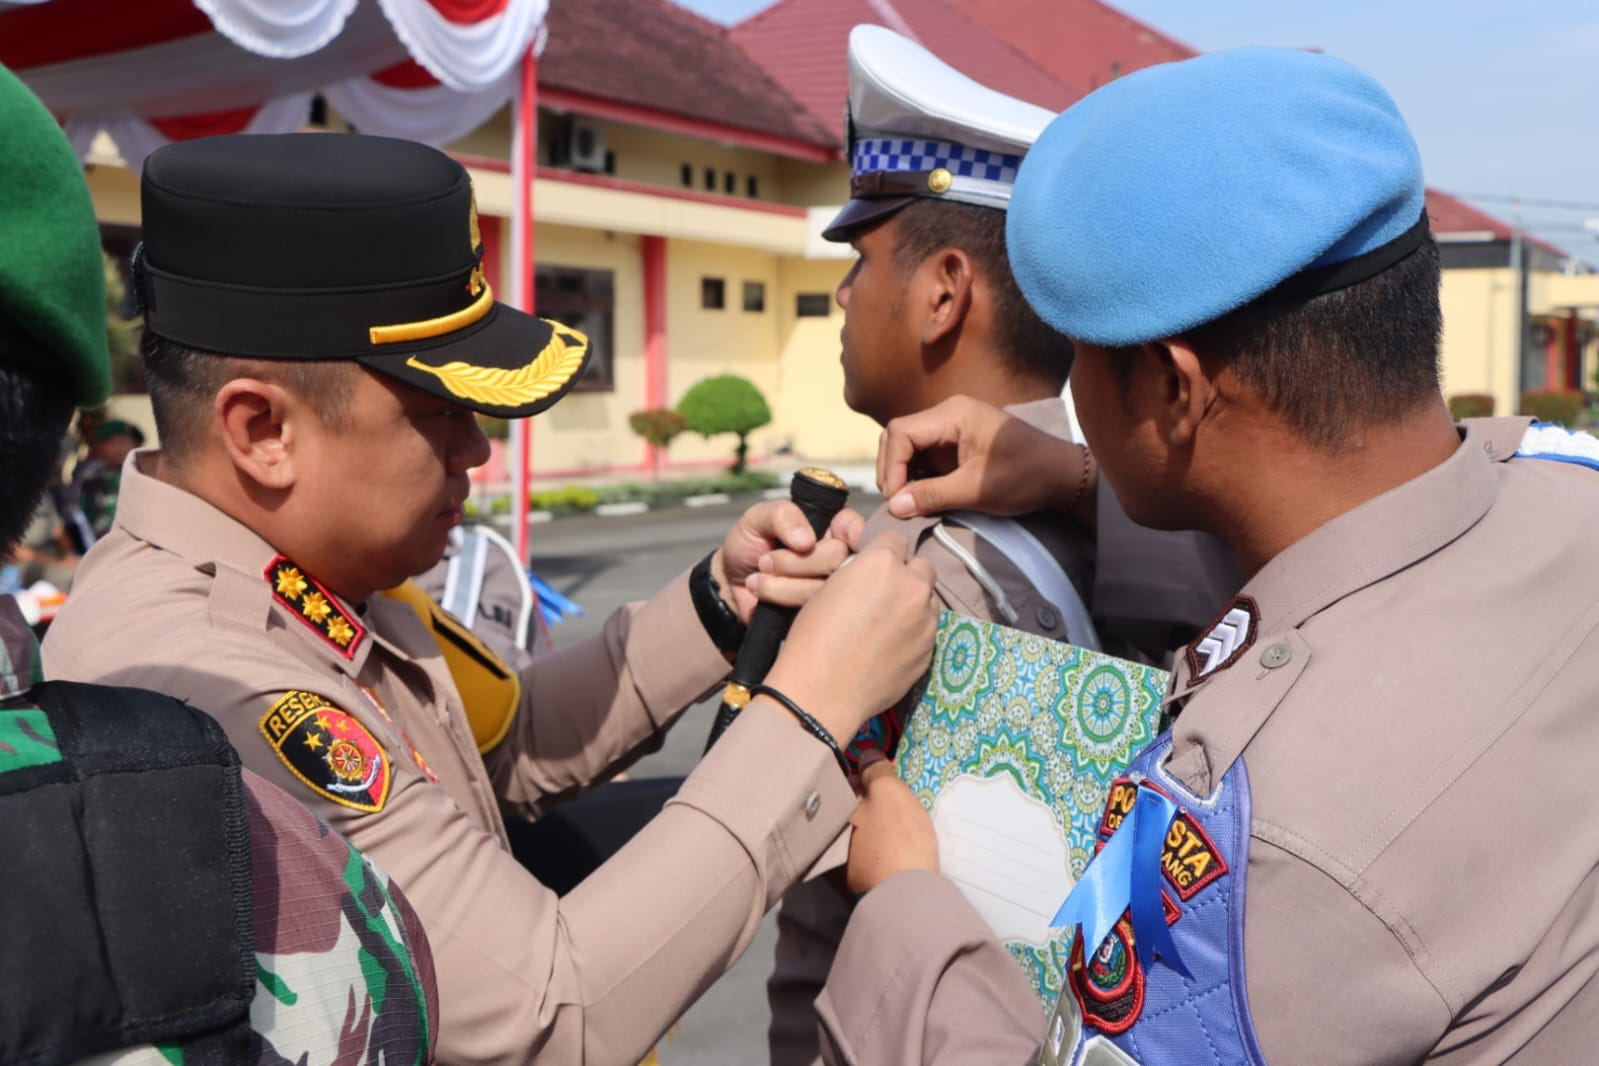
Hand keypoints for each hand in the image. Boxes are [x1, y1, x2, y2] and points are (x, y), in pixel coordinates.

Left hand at [715, 501, 864, 622]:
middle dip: (797, 561)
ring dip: (785, 582)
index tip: (812, 542)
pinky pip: (814, 611)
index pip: (856, 528)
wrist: (730, 583)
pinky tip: (763, 594)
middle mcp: (838, 558)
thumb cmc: (750, 543)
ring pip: (826, 588)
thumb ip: (784, 515)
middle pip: (839, 558)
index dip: (847, 534)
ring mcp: (831, 588)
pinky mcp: (820, 614)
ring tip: (759, 577)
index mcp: (832, 528)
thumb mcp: (759, 517)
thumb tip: (806, 540)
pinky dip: (782, 600)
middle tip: (765, 561)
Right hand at [762, 533, 937, 742]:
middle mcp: (912, 586)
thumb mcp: (828, 588)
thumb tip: (874, 575)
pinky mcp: (930, 650)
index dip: (884, 552)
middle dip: (907, 575)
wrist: (822, 691)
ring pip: (929, 600)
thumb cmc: (813, 638)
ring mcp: (925, 620)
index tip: (875, 566)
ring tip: (887, 624)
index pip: (896, 539)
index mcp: (882, 563)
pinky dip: (914, 634)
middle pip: (922, 566)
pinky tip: (890, 648)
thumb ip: (860, 573)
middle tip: (885, 594)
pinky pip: (927, 631)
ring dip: (914, 605)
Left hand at [845, 752, 938, 894]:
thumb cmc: (896, 836)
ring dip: (865, 828)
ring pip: (851, 835)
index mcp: (831, 814)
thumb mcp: (889, 792)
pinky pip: (862, 857)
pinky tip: (888, 848)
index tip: (871, 779)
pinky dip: (872, 850)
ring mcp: (839, 866)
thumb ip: (875, 770)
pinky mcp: (856, 885)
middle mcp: (825, 840)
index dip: (855, 779)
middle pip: (843, 812)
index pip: (836, 786)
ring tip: (887, 824)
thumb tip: (865, 754)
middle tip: (882, 801)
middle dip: (859, 804)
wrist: (909, 893)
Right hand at [876, 395, 1089, 521]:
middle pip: (899, 435)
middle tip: (898, 503)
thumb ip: (933, 495)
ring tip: (907, 503)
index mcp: (954, 413)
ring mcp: (952, 428)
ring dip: (902, 474)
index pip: (901, 431)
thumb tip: (893, 507)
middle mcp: (949, 414)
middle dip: (892, 469)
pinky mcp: (956, 445)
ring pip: (907, 446)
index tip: (896, 499)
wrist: (1062, 477)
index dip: (891, 466)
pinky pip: (923, 456)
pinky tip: (920, 497)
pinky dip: (916, 476)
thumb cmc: (1027, 477)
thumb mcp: (977, 490)